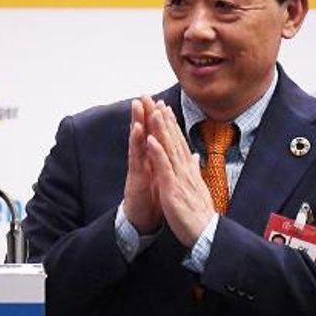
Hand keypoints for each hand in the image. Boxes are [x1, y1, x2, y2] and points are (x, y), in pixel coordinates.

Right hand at [122, 96, 162, 233]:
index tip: (162, 103)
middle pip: (144, 133)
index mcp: (153, 160)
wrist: (143, 221)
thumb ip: (169, 166)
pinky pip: (136, 156)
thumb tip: (180, 157)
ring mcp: (137, 167)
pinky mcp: (134, 176)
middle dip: (144, 114)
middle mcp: (143, 160)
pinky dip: (137, 142)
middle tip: (144, 95)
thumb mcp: (164, 180)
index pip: (155, 136)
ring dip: (137, 121)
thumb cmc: (153, 200)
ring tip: (138, 105)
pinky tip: (138, 129)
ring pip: (137, 140)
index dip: (158, 121)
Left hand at [146, 103, 214, 247]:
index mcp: (188, 170)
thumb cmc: (199, 214)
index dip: (171, 124)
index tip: (164, 107)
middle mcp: (185, 169)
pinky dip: (157, 153)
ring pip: (169, 149)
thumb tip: (195, 156)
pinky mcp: (173, 188)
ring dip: (161, 130)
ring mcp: (179, 178)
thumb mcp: (197, 187)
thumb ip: (194, 169)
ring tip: (154, 111)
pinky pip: (164, 168)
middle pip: (173, 140)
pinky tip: (150, 139)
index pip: (178, 142)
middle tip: (155, 100)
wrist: (205, 235)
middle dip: (163, 119)